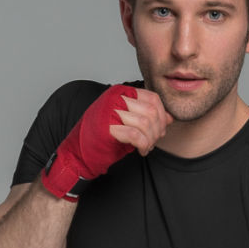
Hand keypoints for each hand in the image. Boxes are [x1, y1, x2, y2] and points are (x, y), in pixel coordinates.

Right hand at [41, 85, 171, 199]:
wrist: (79, 155)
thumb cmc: (103, 139)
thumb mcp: (129, 124)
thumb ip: (148, 117)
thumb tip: (170, 117)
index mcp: (120, 92)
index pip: (153, 98)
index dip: (162, 116)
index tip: (160, 131)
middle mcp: (114, 97)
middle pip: (151, 111)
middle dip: (158, 130)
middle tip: (153, 142)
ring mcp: (109, 110)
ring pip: (146, 123)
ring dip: (151, 139)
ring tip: (146, 147)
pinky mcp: (107, 127)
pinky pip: (136, 135)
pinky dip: (143, 145)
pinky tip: (141, 151)